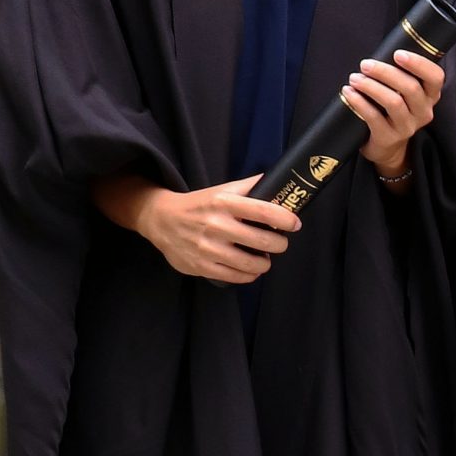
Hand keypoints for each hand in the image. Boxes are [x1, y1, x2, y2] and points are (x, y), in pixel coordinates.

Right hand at [135, 175, 301, 283]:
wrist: (161, 220)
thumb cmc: (198, 204)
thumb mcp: (221, 190)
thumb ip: (249, 186)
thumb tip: (279, 178)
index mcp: (224, 202)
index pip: (263, 210)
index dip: (285, 219)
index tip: (295, 224)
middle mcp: (217, 225)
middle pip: (262, 241)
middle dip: (279, 244)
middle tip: (280, 242)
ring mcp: (209, 248)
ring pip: (251, 263)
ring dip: (265, 263)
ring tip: (265, 257)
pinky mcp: (202, 266)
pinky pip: (235, 276)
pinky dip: (249, 275)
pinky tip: (250, 269)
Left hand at [342, 49, 445, 178]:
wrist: (387, 145)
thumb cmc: (392, 108)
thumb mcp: (403, 91)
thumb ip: (401, 72)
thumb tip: (383, 47)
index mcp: (430, 95)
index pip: (435, 77)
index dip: (419, 64)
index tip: (397, 54)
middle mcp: (423, 111)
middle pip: (410, 88)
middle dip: (385, 72)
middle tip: (365, 64)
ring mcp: (408, 127)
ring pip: (393, 102)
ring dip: (371, 86)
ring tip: (354, 78)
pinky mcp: (389, 138)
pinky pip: (374, 118)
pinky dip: (359, 102)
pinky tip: (348, 92)